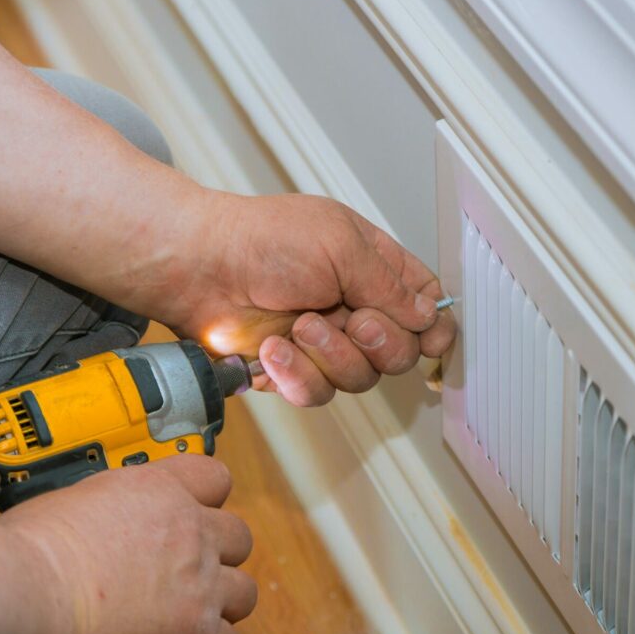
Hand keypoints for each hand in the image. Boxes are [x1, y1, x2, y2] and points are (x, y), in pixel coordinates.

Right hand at [0, 456, 254, 633]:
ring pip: (243, 590)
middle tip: (193, 570)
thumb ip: (114, 505)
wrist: (30, 595)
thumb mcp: (78, 500)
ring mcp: (199, 581)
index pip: (215, 478)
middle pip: (238, 537)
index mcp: (160, 491)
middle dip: (219, 554)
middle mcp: (190, 531)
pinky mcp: (196, 630)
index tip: (199, 511)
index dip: (209, 497)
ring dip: (222, 601)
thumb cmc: (34, 553)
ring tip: (194, 611)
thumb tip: (107, 516)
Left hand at [157, 192, 455, 406]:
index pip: (426, 305)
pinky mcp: (295, 371)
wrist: (199, 266)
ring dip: (333, 354)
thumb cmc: (263, 240)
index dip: (435, 327)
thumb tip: (429, 316)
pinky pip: (319, 393)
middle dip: (381, 341)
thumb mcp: (342, 245)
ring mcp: (327, 343)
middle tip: (353, 319)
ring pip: (362, 378)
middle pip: (403, 351)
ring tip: (300, 326)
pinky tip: (275, 350)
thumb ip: (392, 284)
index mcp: (375, 269)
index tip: (433, 338)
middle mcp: (356, 308)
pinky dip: (298, 375)